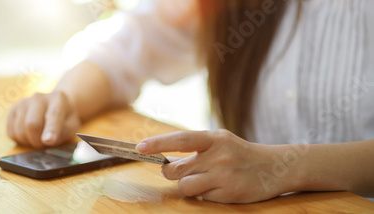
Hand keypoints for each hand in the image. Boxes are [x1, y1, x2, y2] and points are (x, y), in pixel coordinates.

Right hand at [7, 91, 80, 147]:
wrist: (54, 105)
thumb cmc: (64, 119)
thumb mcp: (72, 125)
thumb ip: (63, 133)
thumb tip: (48, 141)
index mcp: (58, 99)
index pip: (53, 115)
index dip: (50, 130)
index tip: (48, 141)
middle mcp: (39, 97)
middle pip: (32, 124)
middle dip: (38, 141)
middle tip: (44, 144)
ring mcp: (23, 102)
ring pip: (20, 131)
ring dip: (29, 141)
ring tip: (38, 137)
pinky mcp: (13, 110)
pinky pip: (11, 133)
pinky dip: (20, 139)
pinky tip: (29, 134)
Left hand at [136, 130, 290, 202]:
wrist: (276, 167)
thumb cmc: (240, 153)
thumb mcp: (220, 142)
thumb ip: (195, 150)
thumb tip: (165, 161)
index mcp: (215, 138)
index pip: (181, 139)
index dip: (158, 143)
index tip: (140, 147)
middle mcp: (219, 155)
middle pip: (176, 169)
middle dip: (172, 173)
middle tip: (183, 171)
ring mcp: (224, 175)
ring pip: (185, 186)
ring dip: (189, 186)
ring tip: (204, 180)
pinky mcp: (230, 193)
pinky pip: (202, 198)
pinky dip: (205, 195)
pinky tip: (219, 188)